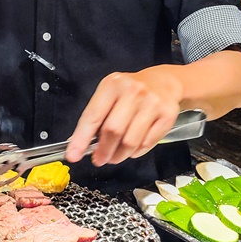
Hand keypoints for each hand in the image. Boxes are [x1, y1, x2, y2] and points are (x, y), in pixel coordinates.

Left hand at [65, 67, 182, 166]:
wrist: (164, 82)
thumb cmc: (131, 91)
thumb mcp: (110, 94)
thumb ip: (96, 116)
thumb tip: (79, 143)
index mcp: (112, 84)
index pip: (93, 116)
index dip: (81, 138)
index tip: (73, 155)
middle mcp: (133, 91)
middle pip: (113, 131)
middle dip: (103, 151)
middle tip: (99, 159)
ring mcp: (152, 103)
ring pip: (130, 141)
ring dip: (119, 155)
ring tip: (115, 156)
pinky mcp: (167, 115)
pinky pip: (147, 143)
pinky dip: (136, 152)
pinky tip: (132, 148)